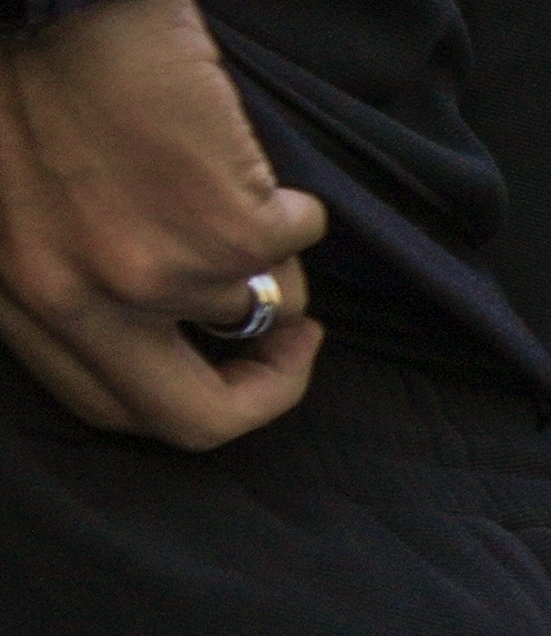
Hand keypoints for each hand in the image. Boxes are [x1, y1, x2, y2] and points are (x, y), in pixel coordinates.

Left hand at [0, 0, 321, 447]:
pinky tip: (241, 152)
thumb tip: (166, 327)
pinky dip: (288, 200)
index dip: (190, 401)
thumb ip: (67, 281)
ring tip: (234, 184)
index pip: (115, 408)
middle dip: (266, 388)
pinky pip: (295, 241)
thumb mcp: (12, 205)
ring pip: (258, 306)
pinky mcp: (226, 230)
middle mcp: (80, 300)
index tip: (226, 364)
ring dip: (267, 251)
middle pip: (196, 416)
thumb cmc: (29, 77)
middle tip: (291, 344)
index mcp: (18, 295)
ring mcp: (156, 272)